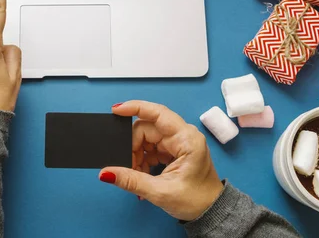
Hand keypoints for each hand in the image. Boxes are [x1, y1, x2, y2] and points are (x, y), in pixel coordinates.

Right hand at [99, 101, 223, 220]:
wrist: (210, 211)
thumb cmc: (197, 200)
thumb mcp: (160, 192)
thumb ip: (131, 180)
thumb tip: (107, 172)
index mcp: (186, 139)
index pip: (158, 113)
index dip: (135, 108)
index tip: (116, 110)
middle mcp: (182, 135)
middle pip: (146, 128)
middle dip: (132, 146)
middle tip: (128, 166)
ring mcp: (177, 141)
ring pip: (145, 137)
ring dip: (136, 154)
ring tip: (137, 173)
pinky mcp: (172, 148)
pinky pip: (149, 145)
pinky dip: (142, 158)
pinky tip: (141, 172)